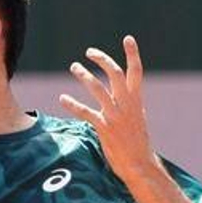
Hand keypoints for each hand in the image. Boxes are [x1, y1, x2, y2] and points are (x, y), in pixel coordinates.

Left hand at [59, 35, 157, 180]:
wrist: (139, 164)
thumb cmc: (136, 143)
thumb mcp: (136, 118)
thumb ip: (127, 104)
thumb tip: (118, 95)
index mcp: (136, 101)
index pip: (136, 72)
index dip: (133, 54)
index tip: (128, 38)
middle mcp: (126, 104)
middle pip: (115, 73)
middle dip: (102, 59)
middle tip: (89, 51)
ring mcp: (115, 115)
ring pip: (97, 88)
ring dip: (84, 75)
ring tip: (74, 67)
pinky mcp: (104, 127)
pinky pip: (85, 112)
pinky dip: (72, 104)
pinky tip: (62, 98)